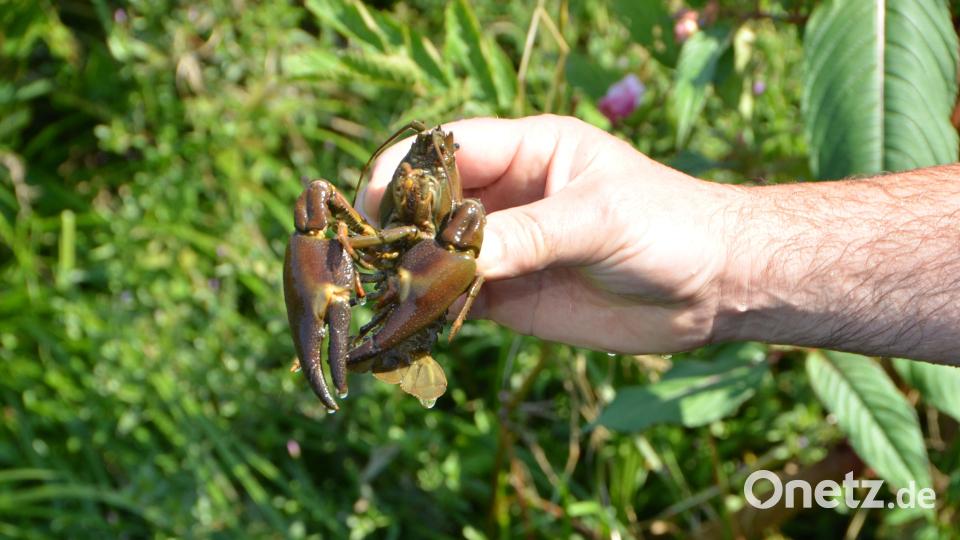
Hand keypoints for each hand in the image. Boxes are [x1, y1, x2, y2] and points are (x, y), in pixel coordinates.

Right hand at [359, 115, 739, 353]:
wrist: (716, 287)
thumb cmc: (669, 227)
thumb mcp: (597, 220)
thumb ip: (526, 236)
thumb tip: (452, 259)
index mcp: (528, 151)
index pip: (448, 151)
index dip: (404, 174)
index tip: (374, 210)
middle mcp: (508, 196)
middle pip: (430, 205)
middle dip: (397, 229)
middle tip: (369, 264)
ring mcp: (506, 248)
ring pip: (437, 255)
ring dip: (408, 275)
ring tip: (378, 300)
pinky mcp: (510, 296)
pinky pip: (458, 300)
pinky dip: (432, 312)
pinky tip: (411, 326)